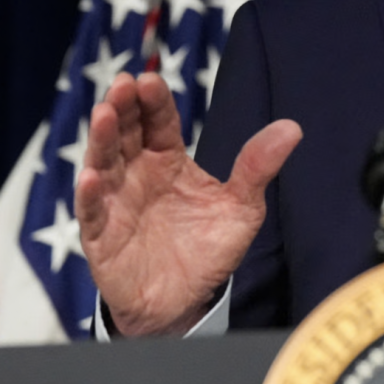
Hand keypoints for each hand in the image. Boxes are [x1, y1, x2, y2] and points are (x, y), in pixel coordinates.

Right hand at [74, 71, 301, 334]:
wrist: (184, 304)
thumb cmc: (208, 249)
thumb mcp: (242, 208)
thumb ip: (258, 167)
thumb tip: (293, 127)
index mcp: (168, 159)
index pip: (159, 121)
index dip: (153, 100)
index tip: (149, 79)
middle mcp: (138, 173)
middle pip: (127, 133)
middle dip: (123, 108)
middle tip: (122, 85)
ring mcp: (116, 202)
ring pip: (104, 163)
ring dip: (102, 139)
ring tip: (104, 115)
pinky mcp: (101, 237)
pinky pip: (93, 212)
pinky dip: (90, 194)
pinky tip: (92, 177)